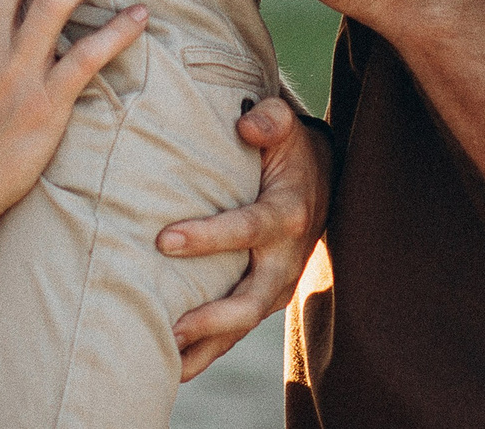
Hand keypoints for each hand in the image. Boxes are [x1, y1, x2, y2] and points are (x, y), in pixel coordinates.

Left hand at [158, 98, 333, 378]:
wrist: (320, 178)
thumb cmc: (288, 148)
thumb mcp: (286, 125)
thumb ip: (271, 119)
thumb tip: (249, 127)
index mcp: (288, 214)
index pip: (247, 229)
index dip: (208, 237)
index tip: (164, 240)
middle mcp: (287, 258)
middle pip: (251, 298)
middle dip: (211, 316)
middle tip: (169, 324)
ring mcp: (278, 284)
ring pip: (243, 324)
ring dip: (207, 344)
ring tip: (165, 358)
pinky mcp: (266, 298)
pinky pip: (238, 330)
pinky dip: (210, 350)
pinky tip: (174, 365)